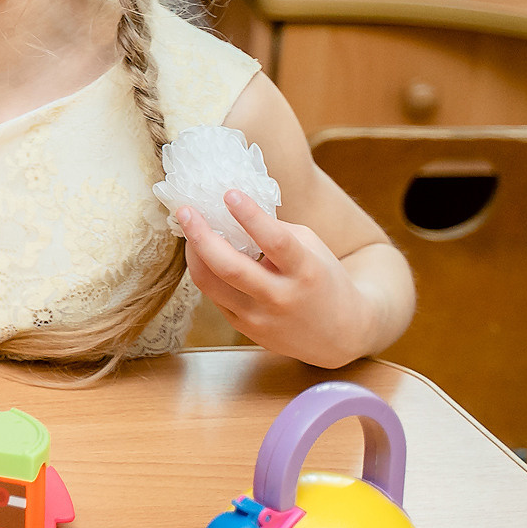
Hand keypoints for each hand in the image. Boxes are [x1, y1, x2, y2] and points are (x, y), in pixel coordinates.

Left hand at [180, 190, 372, 367]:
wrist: (340, 335)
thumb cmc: (323, 280)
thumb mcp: (311, 249)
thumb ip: (276, 231)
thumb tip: (234, 210)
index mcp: (305, 272)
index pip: (275, 242)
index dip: (251, 217)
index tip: (229, 193)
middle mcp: (280, 297)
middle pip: (230, 267)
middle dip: (201, 235)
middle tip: (185, 210)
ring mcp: (259, 317)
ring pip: (211, 284)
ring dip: (193, 253)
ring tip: (188, 228)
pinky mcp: (244, 328)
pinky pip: (213, 295)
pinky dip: (204, 270)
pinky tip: (201, 252)